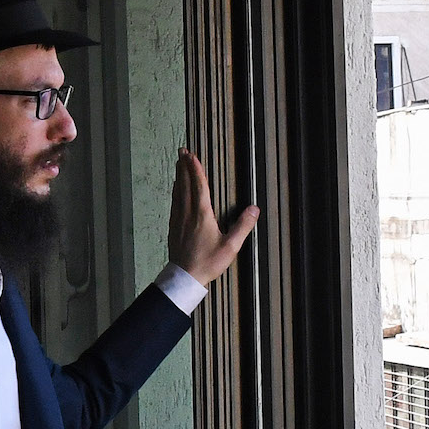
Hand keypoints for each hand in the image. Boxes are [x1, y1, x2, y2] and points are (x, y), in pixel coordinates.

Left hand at [168, 147, 259, 286]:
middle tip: (182, 151)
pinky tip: (176, 189)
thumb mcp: (230, 246)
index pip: (199, 185)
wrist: (185, 277)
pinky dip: (176, 191)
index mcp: (202, 214)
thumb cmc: (208, 262)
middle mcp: (188, 213)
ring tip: (178, 164)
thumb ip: (243, 226)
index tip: (191, 154)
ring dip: (178, 176)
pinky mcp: (174, 227)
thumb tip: (254, 209)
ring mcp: (179, 219)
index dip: (195, 169)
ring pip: (178, 192)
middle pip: (185, 184)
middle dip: (184, 166)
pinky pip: (174, 203)